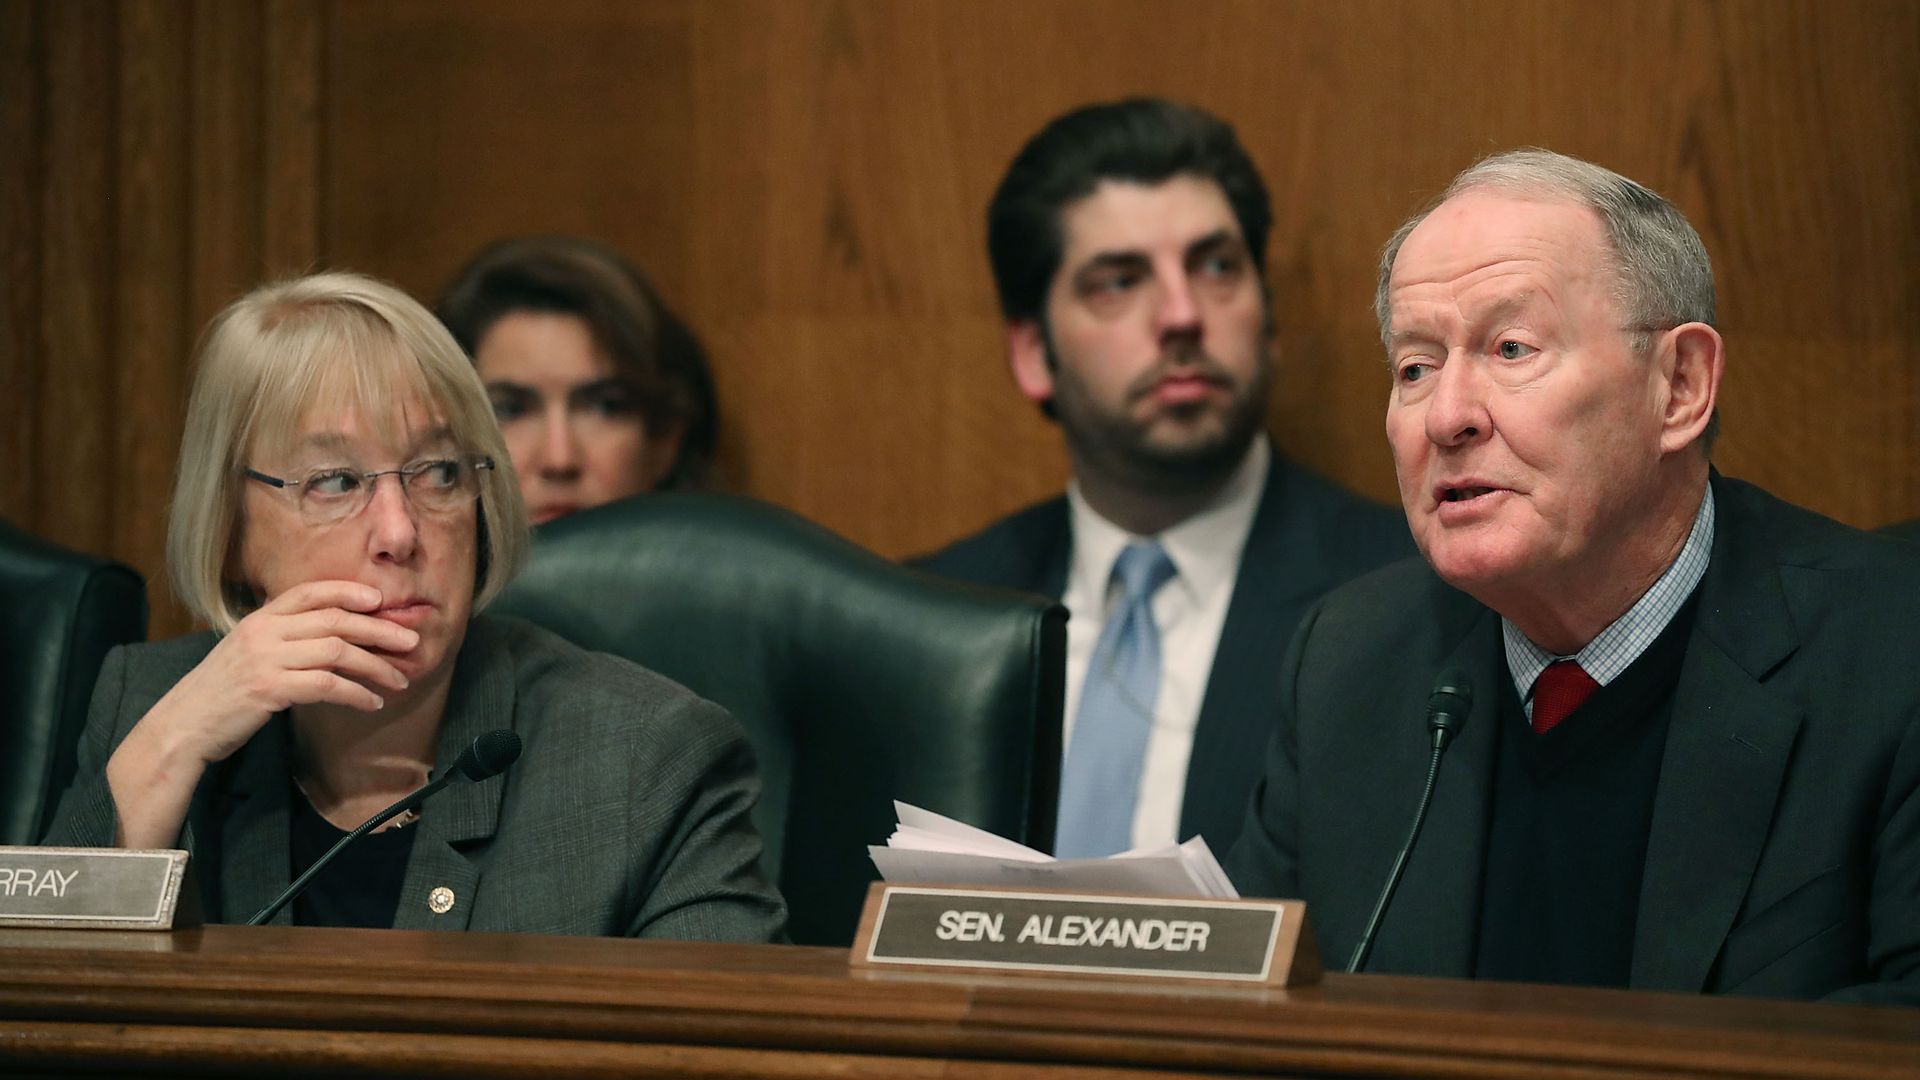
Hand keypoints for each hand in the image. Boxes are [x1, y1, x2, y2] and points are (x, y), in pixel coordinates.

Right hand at [106, 580, 418, 847]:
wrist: (182, 726)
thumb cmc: (222, 694)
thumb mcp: (248, 654)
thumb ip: (284, 640)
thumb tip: (336, 640)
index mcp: (259, 619)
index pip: (310, 592)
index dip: (349, 592)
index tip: (380, 600)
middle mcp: (263, 632)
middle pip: (335, 620)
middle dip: (379, 629)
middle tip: (411, 642)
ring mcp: (265, 659)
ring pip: (337, 651)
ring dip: (375, 666)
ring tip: (399, 680)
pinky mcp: (269, 689)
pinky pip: (327, 685)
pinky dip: (356, 693)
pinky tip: (372, 703)